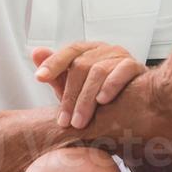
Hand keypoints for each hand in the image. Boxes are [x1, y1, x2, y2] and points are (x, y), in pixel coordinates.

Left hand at [32, 42, 146, 129]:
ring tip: (80, 122)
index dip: (53, 63)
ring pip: (98, 72)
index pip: (68, 51)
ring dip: (86, 99)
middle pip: (81, 66)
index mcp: (87, 50)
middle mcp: (103, 49)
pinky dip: (111, 85)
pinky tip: (103, 101)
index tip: (39, 78)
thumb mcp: (74, 85)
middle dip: (70, 96)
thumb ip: (56, 73)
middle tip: (65, 121)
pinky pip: (123, 71)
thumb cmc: (99, 92)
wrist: (136, 101)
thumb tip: (35, 52)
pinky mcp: (136, 66)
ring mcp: (120, 56)